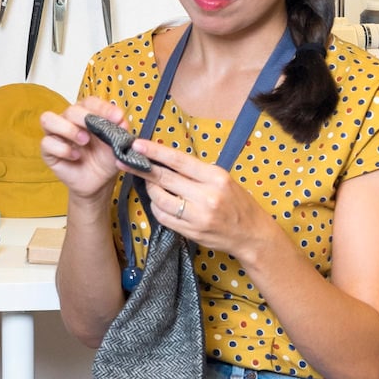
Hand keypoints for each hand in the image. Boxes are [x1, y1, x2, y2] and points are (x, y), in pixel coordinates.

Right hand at [40, 99, 129, 201]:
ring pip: (48, 119)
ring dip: (66, 128)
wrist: (98, 182)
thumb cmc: (105, 159)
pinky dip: (62, 149)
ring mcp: (56, 134)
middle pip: (70, 110)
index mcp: (86, 114)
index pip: (90, 102)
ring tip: (83, 140)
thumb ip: (119, 131)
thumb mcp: (117, 145)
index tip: (117, 117)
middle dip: (84, 118)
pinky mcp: (48, 150)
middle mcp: (69, 120)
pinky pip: (46, 143)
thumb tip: (121, 120)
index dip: (103, 108)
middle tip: (95, 131)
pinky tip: (75, 156)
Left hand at [132, 137, 271, 254]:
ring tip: (151, 184)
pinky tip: (159, 202)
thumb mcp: (222, 179)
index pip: (178, 160)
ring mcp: (198, 217)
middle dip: (142, 169)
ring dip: (150, 190)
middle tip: (126, 161)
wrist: (252, 234)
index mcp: (215, 177)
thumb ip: (195, 171)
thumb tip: (163, 159)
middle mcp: (206, 197)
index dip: (155, 152)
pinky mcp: (191, 232)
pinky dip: (156, 207)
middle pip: (165, 179)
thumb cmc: (236, 202)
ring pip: (160, 199)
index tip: (137, 144)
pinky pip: (163, 217)